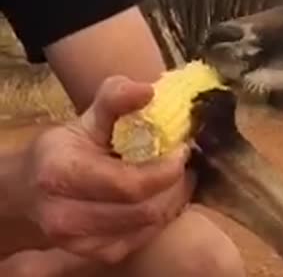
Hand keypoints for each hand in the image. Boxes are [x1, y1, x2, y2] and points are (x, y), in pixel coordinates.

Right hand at [10, 76, 194, 263]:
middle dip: (174, 184)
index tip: (182, 149)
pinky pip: (143, 239)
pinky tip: (162, 196)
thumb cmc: (70, 147)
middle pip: (144, 209)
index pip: (130, 184)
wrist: (35, 187)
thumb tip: (148, 90)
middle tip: (184, 163)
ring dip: (172, 199)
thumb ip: (116, 98)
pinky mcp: (96, 254)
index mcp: (60, 174)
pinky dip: (161, 217)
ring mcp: (79, 242)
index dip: (166, 168)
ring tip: (177, 177)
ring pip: (148, 226)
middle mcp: (64, 216)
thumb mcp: (90, 116)